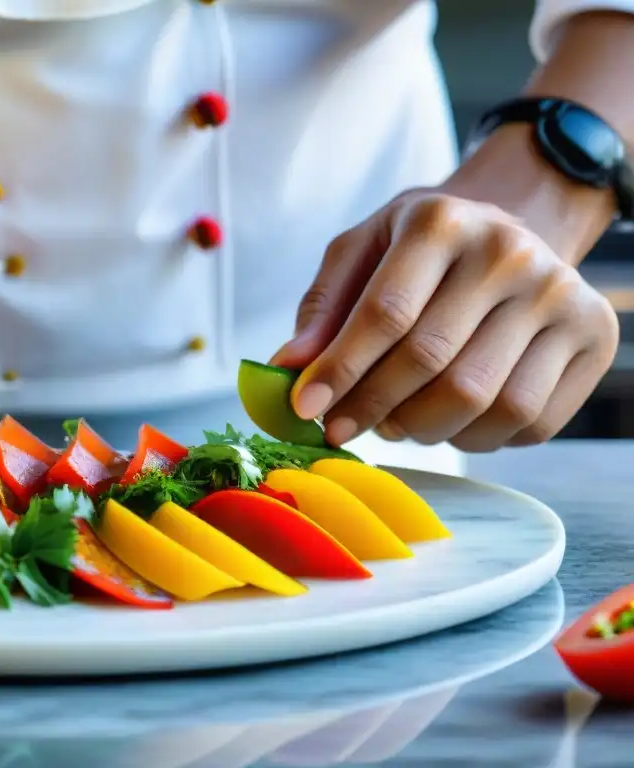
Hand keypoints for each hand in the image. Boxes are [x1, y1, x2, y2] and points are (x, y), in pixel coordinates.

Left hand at [270, 190, 619, 451]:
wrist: (512, 230)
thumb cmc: (421, 249)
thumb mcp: (362, 250)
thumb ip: (324, 307)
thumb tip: (289, 368)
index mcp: (441, 221)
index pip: (386, 312)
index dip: (340, 370)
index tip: (307, 408)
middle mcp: (510, 252)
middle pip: (431, 361)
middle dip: (373, 407)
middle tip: (342, 428)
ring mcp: (561, 295)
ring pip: (481, 400)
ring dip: (422, 428)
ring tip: (394, 421)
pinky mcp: (593, 336)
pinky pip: (527, 421)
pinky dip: (476, 438)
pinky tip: (449, 419)